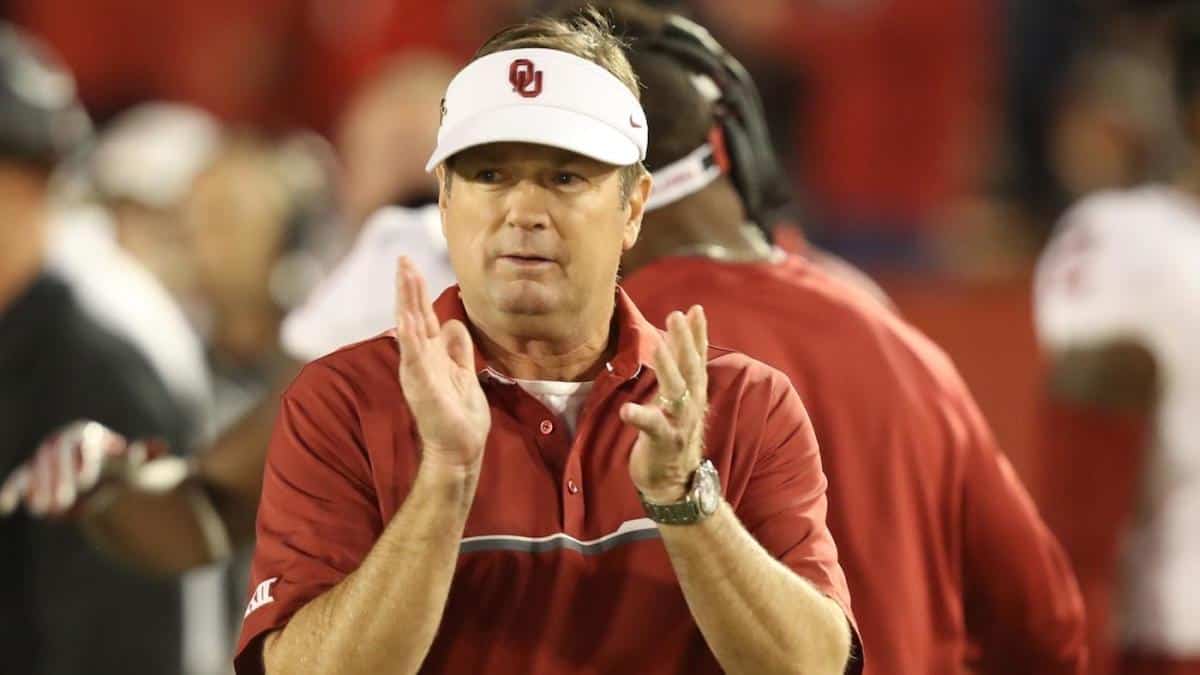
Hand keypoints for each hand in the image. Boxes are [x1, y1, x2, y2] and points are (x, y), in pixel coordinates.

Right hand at [0, 421, 162, 517]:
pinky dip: (12, 490)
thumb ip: (147, 453)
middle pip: (55, 456)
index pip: (82, 443)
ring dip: (39, 488)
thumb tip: (160, 446)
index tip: (88, 480)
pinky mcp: (30, 474)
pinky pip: (19, 479)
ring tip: (46, 510)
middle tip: (64, 502)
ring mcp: (43, 457)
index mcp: (87, 433)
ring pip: (35, 468)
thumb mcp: (135, 459)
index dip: (84, 460)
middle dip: (58, 478)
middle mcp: (61, 441)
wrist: (98, 474)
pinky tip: (5, 506)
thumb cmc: (119, 464)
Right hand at [395, 257, 490, 471]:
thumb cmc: (460, 414)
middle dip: (408, 287)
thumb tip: (453, 323)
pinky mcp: (422, 388)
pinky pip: (414, 358)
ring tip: (402, 277)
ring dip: (406, 303)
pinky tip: (405, 319)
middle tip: (402, 259)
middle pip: (413, 316)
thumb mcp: (464, 371)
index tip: (409, 264)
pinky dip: (409, 338)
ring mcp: (419, 372)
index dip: (415, 290)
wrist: (461, 448)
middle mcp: (420, 359)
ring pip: (410, 330)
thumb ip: (457, 348)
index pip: (421, 315)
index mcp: (431, 354)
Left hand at [621, 306, 708, 502]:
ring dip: (669, 368)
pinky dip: (640, 416)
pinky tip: (627, 409)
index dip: (698, 334)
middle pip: (690, 368)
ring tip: (658, 348)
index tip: (695, 309)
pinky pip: (652, 427)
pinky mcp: (663, 442)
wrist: (675, 483)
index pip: (698, 358)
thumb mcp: (678, 402)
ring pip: (677, 392)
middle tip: (676, 315)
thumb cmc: (672, 436)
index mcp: (694, 394)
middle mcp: (692, 405)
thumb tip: (676, 343)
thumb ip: (679, 375)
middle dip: (684, 341)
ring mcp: (679, 423)